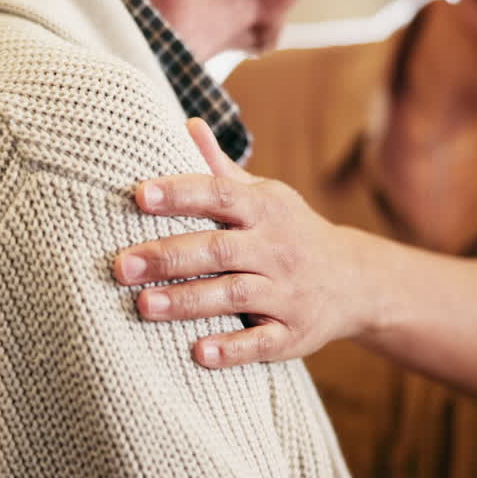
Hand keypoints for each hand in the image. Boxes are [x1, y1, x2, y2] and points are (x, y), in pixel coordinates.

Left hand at [114, 119, 380, 368]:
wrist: (355, 280)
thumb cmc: (289, 232)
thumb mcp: (265, 196)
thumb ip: (222, 170)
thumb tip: (188, 124)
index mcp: (265, 209)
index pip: (220, 195)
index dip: (181, 193)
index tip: (140, 195)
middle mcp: (278, 248)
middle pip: (219, 249)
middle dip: (169, 256)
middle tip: (121, 265)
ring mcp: (288, 293)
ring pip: (236, 295)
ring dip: (189, 301)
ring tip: (144, 305)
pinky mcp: (294, 334)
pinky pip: (263, 341)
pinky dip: (232, 348)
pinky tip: (199, 353)